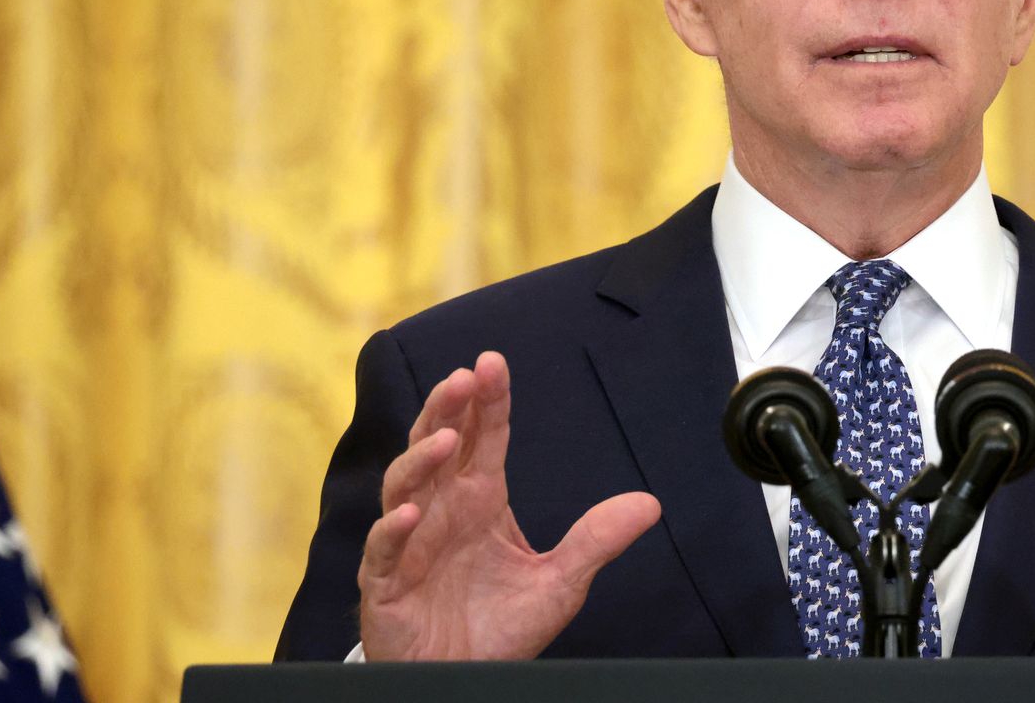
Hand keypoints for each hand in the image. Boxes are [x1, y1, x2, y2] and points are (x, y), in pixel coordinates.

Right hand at [357, 351, 660, 659]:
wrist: (464, 678)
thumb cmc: (501, 626)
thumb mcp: (561, 582)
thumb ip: (597, 540)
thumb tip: (649, 503)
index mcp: (481, 499)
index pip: (484, 438)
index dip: (487, 401)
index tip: (493, 363)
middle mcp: (443, 510)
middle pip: (438, 444)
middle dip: (447, 408)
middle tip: (463, 378)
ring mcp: (410, 542)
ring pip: (405, 485)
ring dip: (422, 459)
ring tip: (447, 439)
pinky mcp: (386, 583)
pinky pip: (384, 550)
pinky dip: (394, 529)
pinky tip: (413, 513)